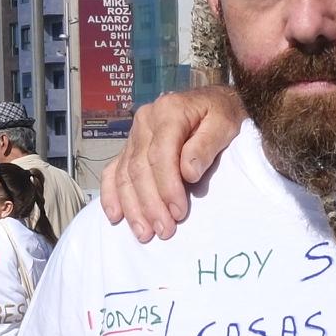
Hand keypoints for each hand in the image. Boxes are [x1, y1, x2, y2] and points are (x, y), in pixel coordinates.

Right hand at [98, 86, 245, 240]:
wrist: (212, 102)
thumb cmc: (221, 115)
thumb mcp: (224, 124)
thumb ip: (206, 145)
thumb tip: (188, 173)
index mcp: (169, 111)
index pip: (160, 154)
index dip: (167, 187)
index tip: (179, 213)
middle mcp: (145, 121)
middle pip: (139, 168)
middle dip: (150, 204)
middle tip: (164, 230)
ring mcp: (134, 135)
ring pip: (125, 174)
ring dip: (132, 207)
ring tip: (144, 233)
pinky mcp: (129, 147)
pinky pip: (113, 171)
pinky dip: (111, 195)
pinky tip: (116, 216)